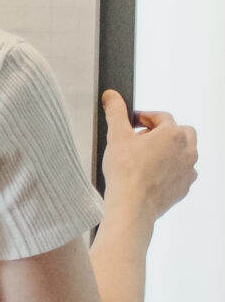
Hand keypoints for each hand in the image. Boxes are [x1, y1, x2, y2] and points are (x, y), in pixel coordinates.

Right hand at [103, 90, 197, 220]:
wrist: (132, 206)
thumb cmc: (126, 172)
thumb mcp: (116, 136)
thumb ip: (116, 112)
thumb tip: (112, 96)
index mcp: (173, 134)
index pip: (162, 117)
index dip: (145, 117)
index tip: (133, 123)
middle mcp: (187, 150)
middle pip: (181, 132)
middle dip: (163, 132)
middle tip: (142, 138)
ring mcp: (189, 170)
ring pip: (184, 152)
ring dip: (169, 150)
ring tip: (146, 157)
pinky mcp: (185, 186)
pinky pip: (182, 172)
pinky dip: (170, 169)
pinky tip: (151, 174)